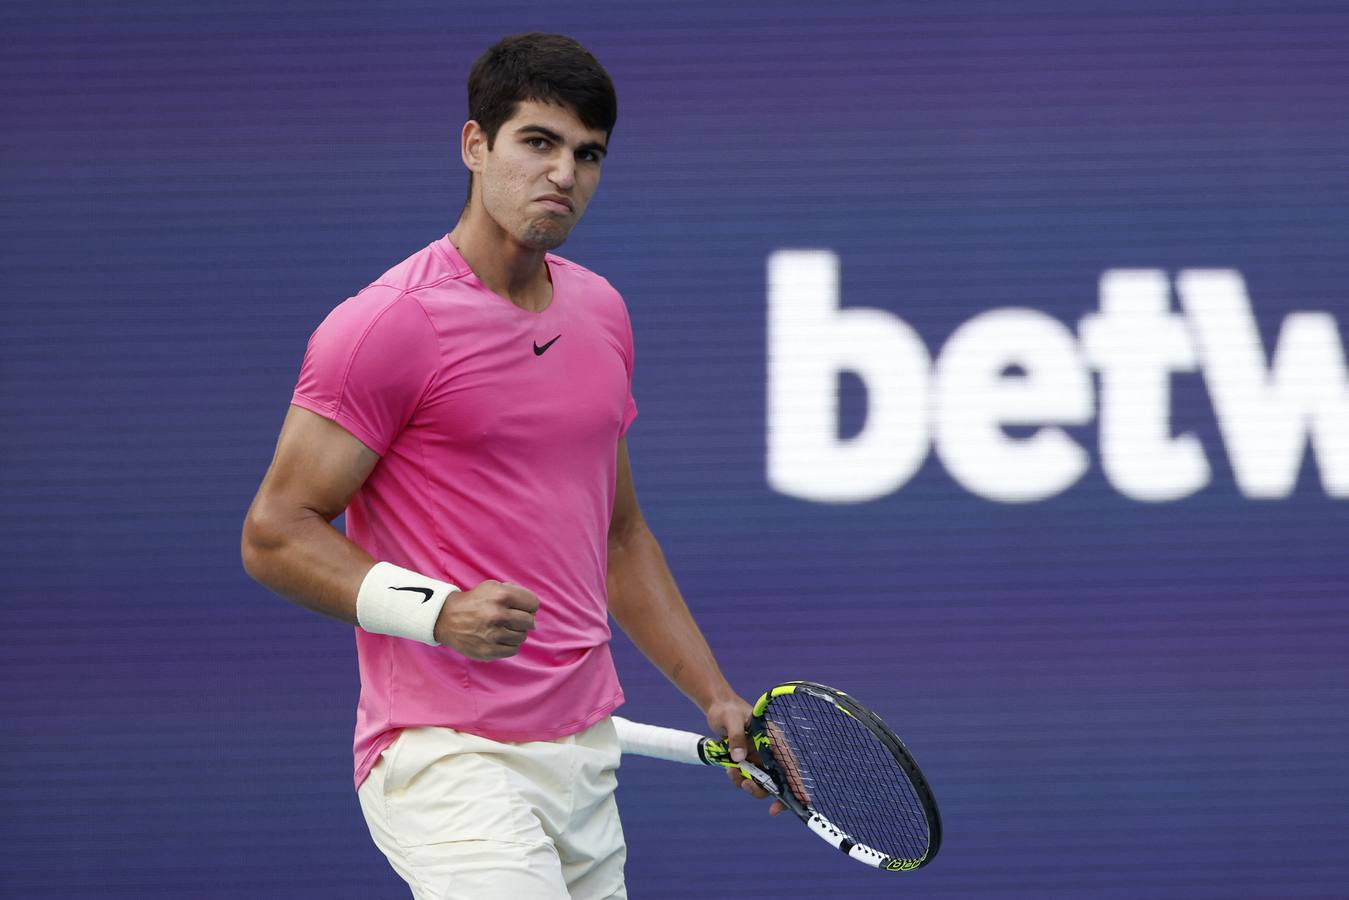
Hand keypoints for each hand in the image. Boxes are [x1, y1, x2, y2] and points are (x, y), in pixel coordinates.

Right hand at [433, 579, 537, 659]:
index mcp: (501, 595)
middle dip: (525, 620)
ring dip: (516, 633)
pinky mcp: (489, 651)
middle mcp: (498, 614)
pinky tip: (500, 638)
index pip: (533, 603)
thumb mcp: (492, 586)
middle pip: (530, 621)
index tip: (522, 608)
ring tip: (505, 629)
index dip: (529, 606)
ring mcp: (494, 634)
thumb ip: (514, 591)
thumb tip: (533, 608)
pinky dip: (510, 644)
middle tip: (514, 620)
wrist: (446, 618)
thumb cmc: (474, 601)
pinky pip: (513, 650)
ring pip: (523, 637)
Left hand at [706, 696, 786, 816]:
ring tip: (732, 773)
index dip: (797, 784)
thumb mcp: (732, 720)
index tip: (803, 800)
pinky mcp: (748, 763)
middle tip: (754, 794)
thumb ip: (736, 737)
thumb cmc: (729, 710)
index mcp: (774, 740)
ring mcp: (759, 759)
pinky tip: (729, 769)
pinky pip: (747, 779)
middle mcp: (770, 753)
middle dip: (765, 791)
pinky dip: (738, 779)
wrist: (718, 709)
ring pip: (761, 783)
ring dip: (748, 785)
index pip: (789, 765)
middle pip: (777, 780)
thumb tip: (739, 759)